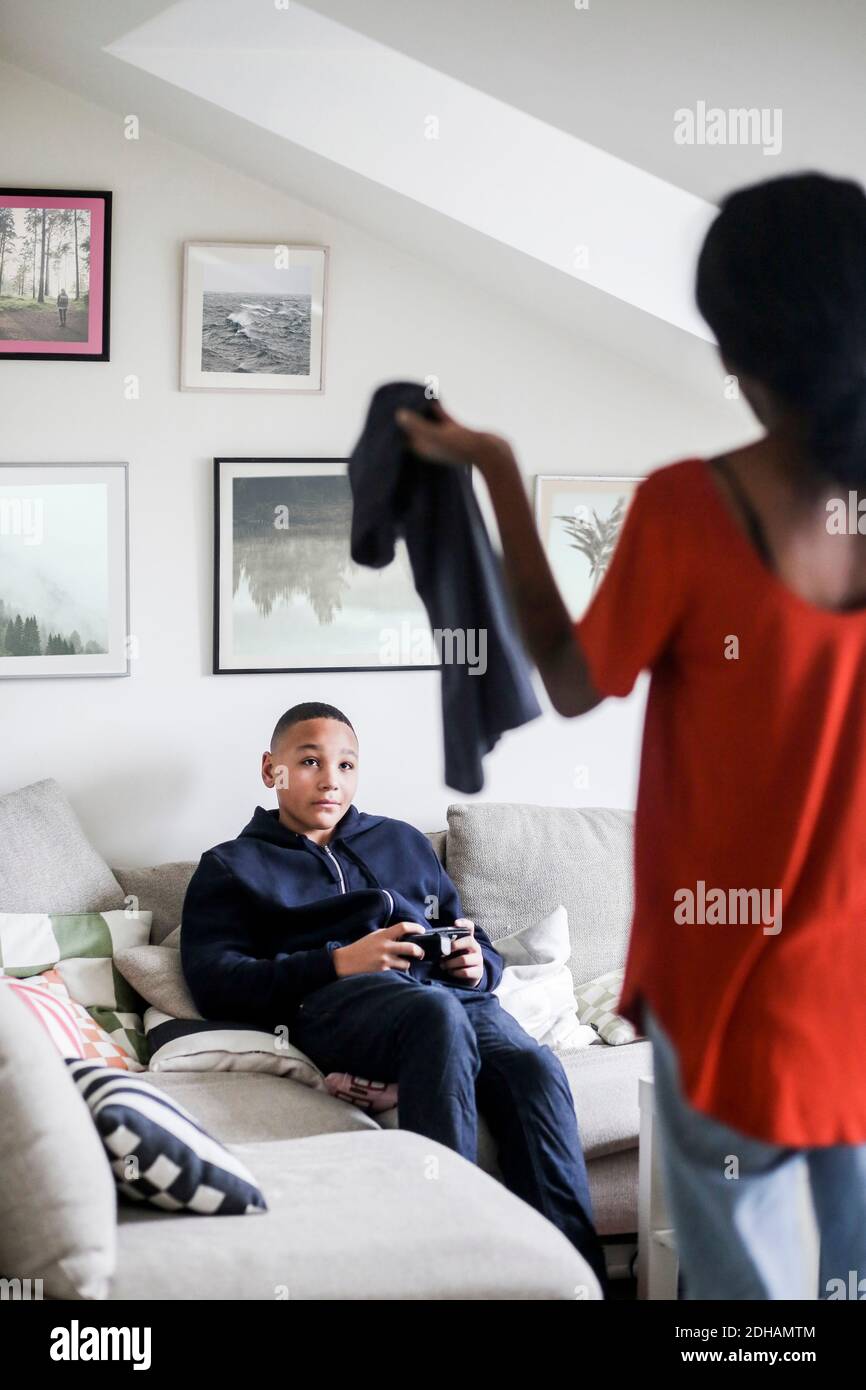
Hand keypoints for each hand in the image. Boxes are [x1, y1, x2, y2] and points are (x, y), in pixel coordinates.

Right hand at [332, 922, 425, 977]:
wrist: (345, 962)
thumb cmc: (359, 948)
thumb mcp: (373, 936)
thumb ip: (387, 935)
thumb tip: (403, 936)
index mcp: (382, 935)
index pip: (403, 927)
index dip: (416, 927)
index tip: (422, 931)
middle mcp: (385, 947)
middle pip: (410, 948)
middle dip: (419, 951)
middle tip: (420, 953)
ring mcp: (384, 961)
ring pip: (406, 964)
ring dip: (406, 964)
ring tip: (401, 964)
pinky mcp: (383, 973)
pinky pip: (397, 973)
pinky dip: (397, 972)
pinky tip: (393, 971)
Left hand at [395, 400, 513, 473]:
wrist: (493, 453)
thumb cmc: (463, 447)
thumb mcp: (437, 435)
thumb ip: (417, 425)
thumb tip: (398, 415)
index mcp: (423, 449)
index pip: (403, 437)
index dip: (393, 426)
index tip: (382, 413)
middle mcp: (431, 444)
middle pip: (413, 429)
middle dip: (404, 417)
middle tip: (393, 400)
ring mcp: (444, 438)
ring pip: (427, 421)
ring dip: (419, 410)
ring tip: (409, 395)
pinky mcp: (456, 431)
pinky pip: (441, 416)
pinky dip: (435, 407)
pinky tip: (430, 396)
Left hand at [437, 918, 483, 987]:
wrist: (469, 978)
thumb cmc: (457, 962)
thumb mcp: (453, 952)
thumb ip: (447, 946)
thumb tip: (435, 944)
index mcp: (469, 940)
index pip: (470, 927)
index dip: (464, 923)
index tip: (455, 923)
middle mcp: (476, 948)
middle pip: (469, 941)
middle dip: (454, 946)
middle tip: (443, 952)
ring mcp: (478, 960)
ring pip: (464, 959)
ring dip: (450, 963)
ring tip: (443, 966)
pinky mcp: (478, 972)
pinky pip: (465, 972)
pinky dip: (455, 972)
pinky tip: (451, 972)